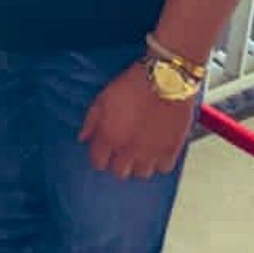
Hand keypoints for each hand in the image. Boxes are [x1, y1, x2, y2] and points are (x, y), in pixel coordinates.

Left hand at [76, 64, 192, 178]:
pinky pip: (163, 168)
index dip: (99, 158)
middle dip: (118, 164)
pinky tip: (157, 151)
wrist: (165, 79)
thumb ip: (91, 121)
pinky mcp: (171, 150)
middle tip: (122, 153)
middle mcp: (127, 149)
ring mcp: (150, 152)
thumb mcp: (103, 98)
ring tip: (141, 153)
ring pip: (141, 174)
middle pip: (119, 172)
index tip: (103, 153)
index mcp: (108, 136)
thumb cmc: (134, 84)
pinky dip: (160, 162)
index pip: (97, 162)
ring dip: (139, 165)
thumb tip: (83, 138)